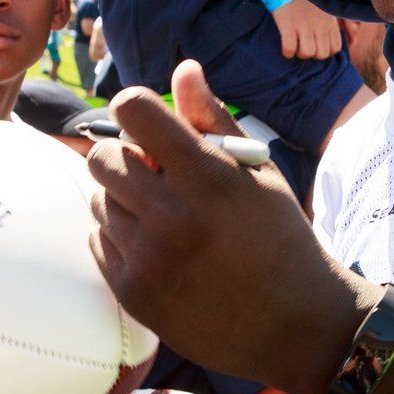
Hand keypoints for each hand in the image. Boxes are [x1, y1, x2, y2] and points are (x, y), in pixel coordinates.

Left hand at [89, 63, 363, 393]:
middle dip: (124, 157)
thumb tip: (183, 68)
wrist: (295, 324)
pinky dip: (121, 238)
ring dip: (123, 200)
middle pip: (101, 157)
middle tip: (153, 173)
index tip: (146, 123)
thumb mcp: (258, 173)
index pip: (132, 111)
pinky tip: (159, 248)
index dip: (135, 109)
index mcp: (208, 177)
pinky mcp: (134, 293)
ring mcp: (148, 259)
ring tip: (163, 215)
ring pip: (98, 201)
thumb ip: (213, 119)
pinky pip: (99, 242)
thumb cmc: (280, 238)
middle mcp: (172, 216)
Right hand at [271, 0, 340, 59]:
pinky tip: (286, 48)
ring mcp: (303, 26)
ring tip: (296, 47)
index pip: (335, 48)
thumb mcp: (325, 6)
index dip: (325, 51)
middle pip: (321, 54)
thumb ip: (332, 20)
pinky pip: (289, 48)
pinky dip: (288, 52)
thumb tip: (344, 32)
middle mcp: (319, 26)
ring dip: (300, 54)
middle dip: (313, 55)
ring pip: (307, 53)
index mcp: (329, 22)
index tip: (317, 46)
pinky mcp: (288, 25)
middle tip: (305, 47)